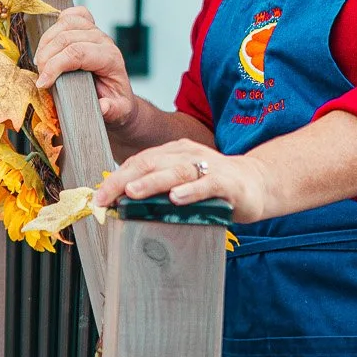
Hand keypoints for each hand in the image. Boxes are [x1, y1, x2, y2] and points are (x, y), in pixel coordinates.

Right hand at [32, 6, 136, 125]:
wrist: (118, 93)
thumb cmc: (116, 101)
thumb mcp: (119, 112)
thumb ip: (113, 110)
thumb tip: (103, 106)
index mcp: (110, 59)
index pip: (77, 53)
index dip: (55, 66)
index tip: (42, 84)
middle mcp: (103, 40)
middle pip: (66, 38)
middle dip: (47, 57)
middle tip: (40, 78)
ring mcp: (95, 31)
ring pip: (65, 23)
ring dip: (47, 42)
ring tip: (41, 63)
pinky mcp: (88, 27)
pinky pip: (72, 14)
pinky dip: (58, 23)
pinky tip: (51, 41)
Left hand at [92, 139, 275, 223]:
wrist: (258, 183)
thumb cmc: (214, 186)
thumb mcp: (182, 183)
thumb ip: (158, 189)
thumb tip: (122, 204)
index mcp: (173, 153)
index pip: (138, 162)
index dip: (116, 178)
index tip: (98, 198)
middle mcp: (187, 155)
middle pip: (150, 163)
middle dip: (123, 180)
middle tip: (104, 197)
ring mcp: (208, 167)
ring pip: (175, 171)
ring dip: (152, 181)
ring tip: (132, 192)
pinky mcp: (227, 183)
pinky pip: (207, 184)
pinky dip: (191, 190)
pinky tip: (176, 198)